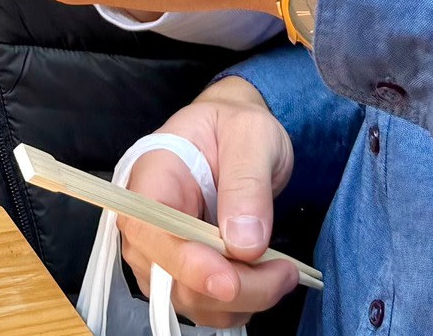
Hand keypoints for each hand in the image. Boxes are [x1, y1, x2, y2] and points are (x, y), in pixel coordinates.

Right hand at [120, 77, 300, 327]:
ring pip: (192, 301)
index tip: (230, 280)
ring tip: (284, 271)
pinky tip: (267, 279)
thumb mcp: (251, 135)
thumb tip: (245, 244)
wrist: (232, 134)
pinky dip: (241, 304)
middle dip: (234, 288)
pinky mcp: (182, 273)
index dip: (187, 264)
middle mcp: (145, 225)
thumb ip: (247, 184)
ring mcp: (161, 254)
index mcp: (150, 180)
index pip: (152, 233)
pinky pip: (206, 306)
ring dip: (244, 300)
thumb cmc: (234, 127)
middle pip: (173, 279)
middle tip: (287, 271)